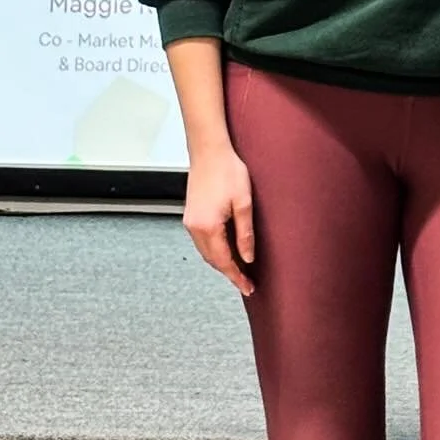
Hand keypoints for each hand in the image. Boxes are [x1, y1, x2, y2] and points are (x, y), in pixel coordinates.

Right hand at [183, 145, 256, 296]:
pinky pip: (203, 241)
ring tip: (240, 270)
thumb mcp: (244, 203)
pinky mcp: (191, 215)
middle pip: (212, 260)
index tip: (248, 288)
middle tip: (247, 283)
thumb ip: (245, 233)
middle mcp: (195, 228)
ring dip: (221, 262)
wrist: (209, 151)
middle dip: (229, 273)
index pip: (224, 261)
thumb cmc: (228, 171)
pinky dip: (215, 251)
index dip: (237, 277)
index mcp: (208, 227)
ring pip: (206, 252)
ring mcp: (190, 221)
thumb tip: (248, 258)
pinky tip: (227, 250)